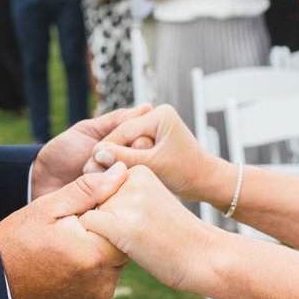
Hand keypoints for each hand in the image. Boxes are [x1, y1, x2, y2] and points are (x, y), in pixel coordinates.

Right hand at [0, 162, 130, 298]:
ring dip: (100, 255)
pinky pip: (104, 285)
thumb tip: (122, 172)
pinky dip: (93, 276)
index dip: (109, 214)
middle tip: (76, 232)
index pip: (125, 224)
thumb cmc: (18, 240)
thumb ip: (89, 189)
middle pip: (123, 246)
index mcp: (95, 253)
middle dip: (105, 235)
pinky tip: (69, 270)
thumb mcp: (49, 207)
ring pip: (114, 266)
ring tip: (69, 251)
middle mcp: (103, 282)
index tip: (85, 214)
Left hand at [31, 105, 151, 199]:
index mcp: (128, 150)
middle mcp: (130, 170)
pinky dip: (104, 189)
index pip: (148, 143)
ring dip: (107, 171)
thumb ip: (117, 120)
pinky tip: (91, 184)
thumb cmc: (65, 151)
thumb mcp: (90, 130)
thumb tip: (148, 107)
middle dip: (118, 155)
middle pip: (145, 162)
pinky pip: (120, 199)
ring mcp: (122, 190)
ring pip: (131, 179)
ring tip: (85, 168)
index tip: (114, 140)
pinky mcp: (114, 208)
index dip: (135, 140)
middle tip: (94, 154)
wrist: (42, 179)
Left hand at [78, 165, 214, 292]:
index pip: (102, 186)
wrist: (204, 256)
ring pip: (88, 213)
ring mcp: (125, 202)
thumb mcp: (152, 202)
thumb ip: (124, 196)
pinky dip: (97, 240)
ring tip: (136, 241)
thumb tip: (87, 202)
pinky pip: (87, 228)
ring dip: (102, 231)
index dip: (112, 209)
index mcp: (139, 171)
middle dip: (105, 220)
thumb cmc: (177, 235)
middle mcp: (130, 180)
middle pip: (93, 200)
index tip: (138, 222)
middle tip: (137, 234)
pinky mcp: (118, 225)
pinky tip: (126, 248)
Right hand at [90, 103, 222, 200]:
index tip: (92, 160)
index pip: (124, 130)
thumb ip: (126, 157)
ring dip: (116, 158)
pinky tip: (112, 173)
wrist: (206, 182)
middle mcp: (156, 118)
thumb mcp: (154, 164)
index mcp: (159, 115)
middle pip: (122, 135)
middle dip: (111, 152)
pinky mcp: (152, 142)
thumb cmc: (187, 172)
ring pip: (125, 144)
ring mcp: (154, 129)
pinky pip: (132, 150)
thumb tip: (99, 153)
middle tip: (92, 167)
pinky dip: (124, 161)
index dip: (108, 146)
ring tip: (100, 173)